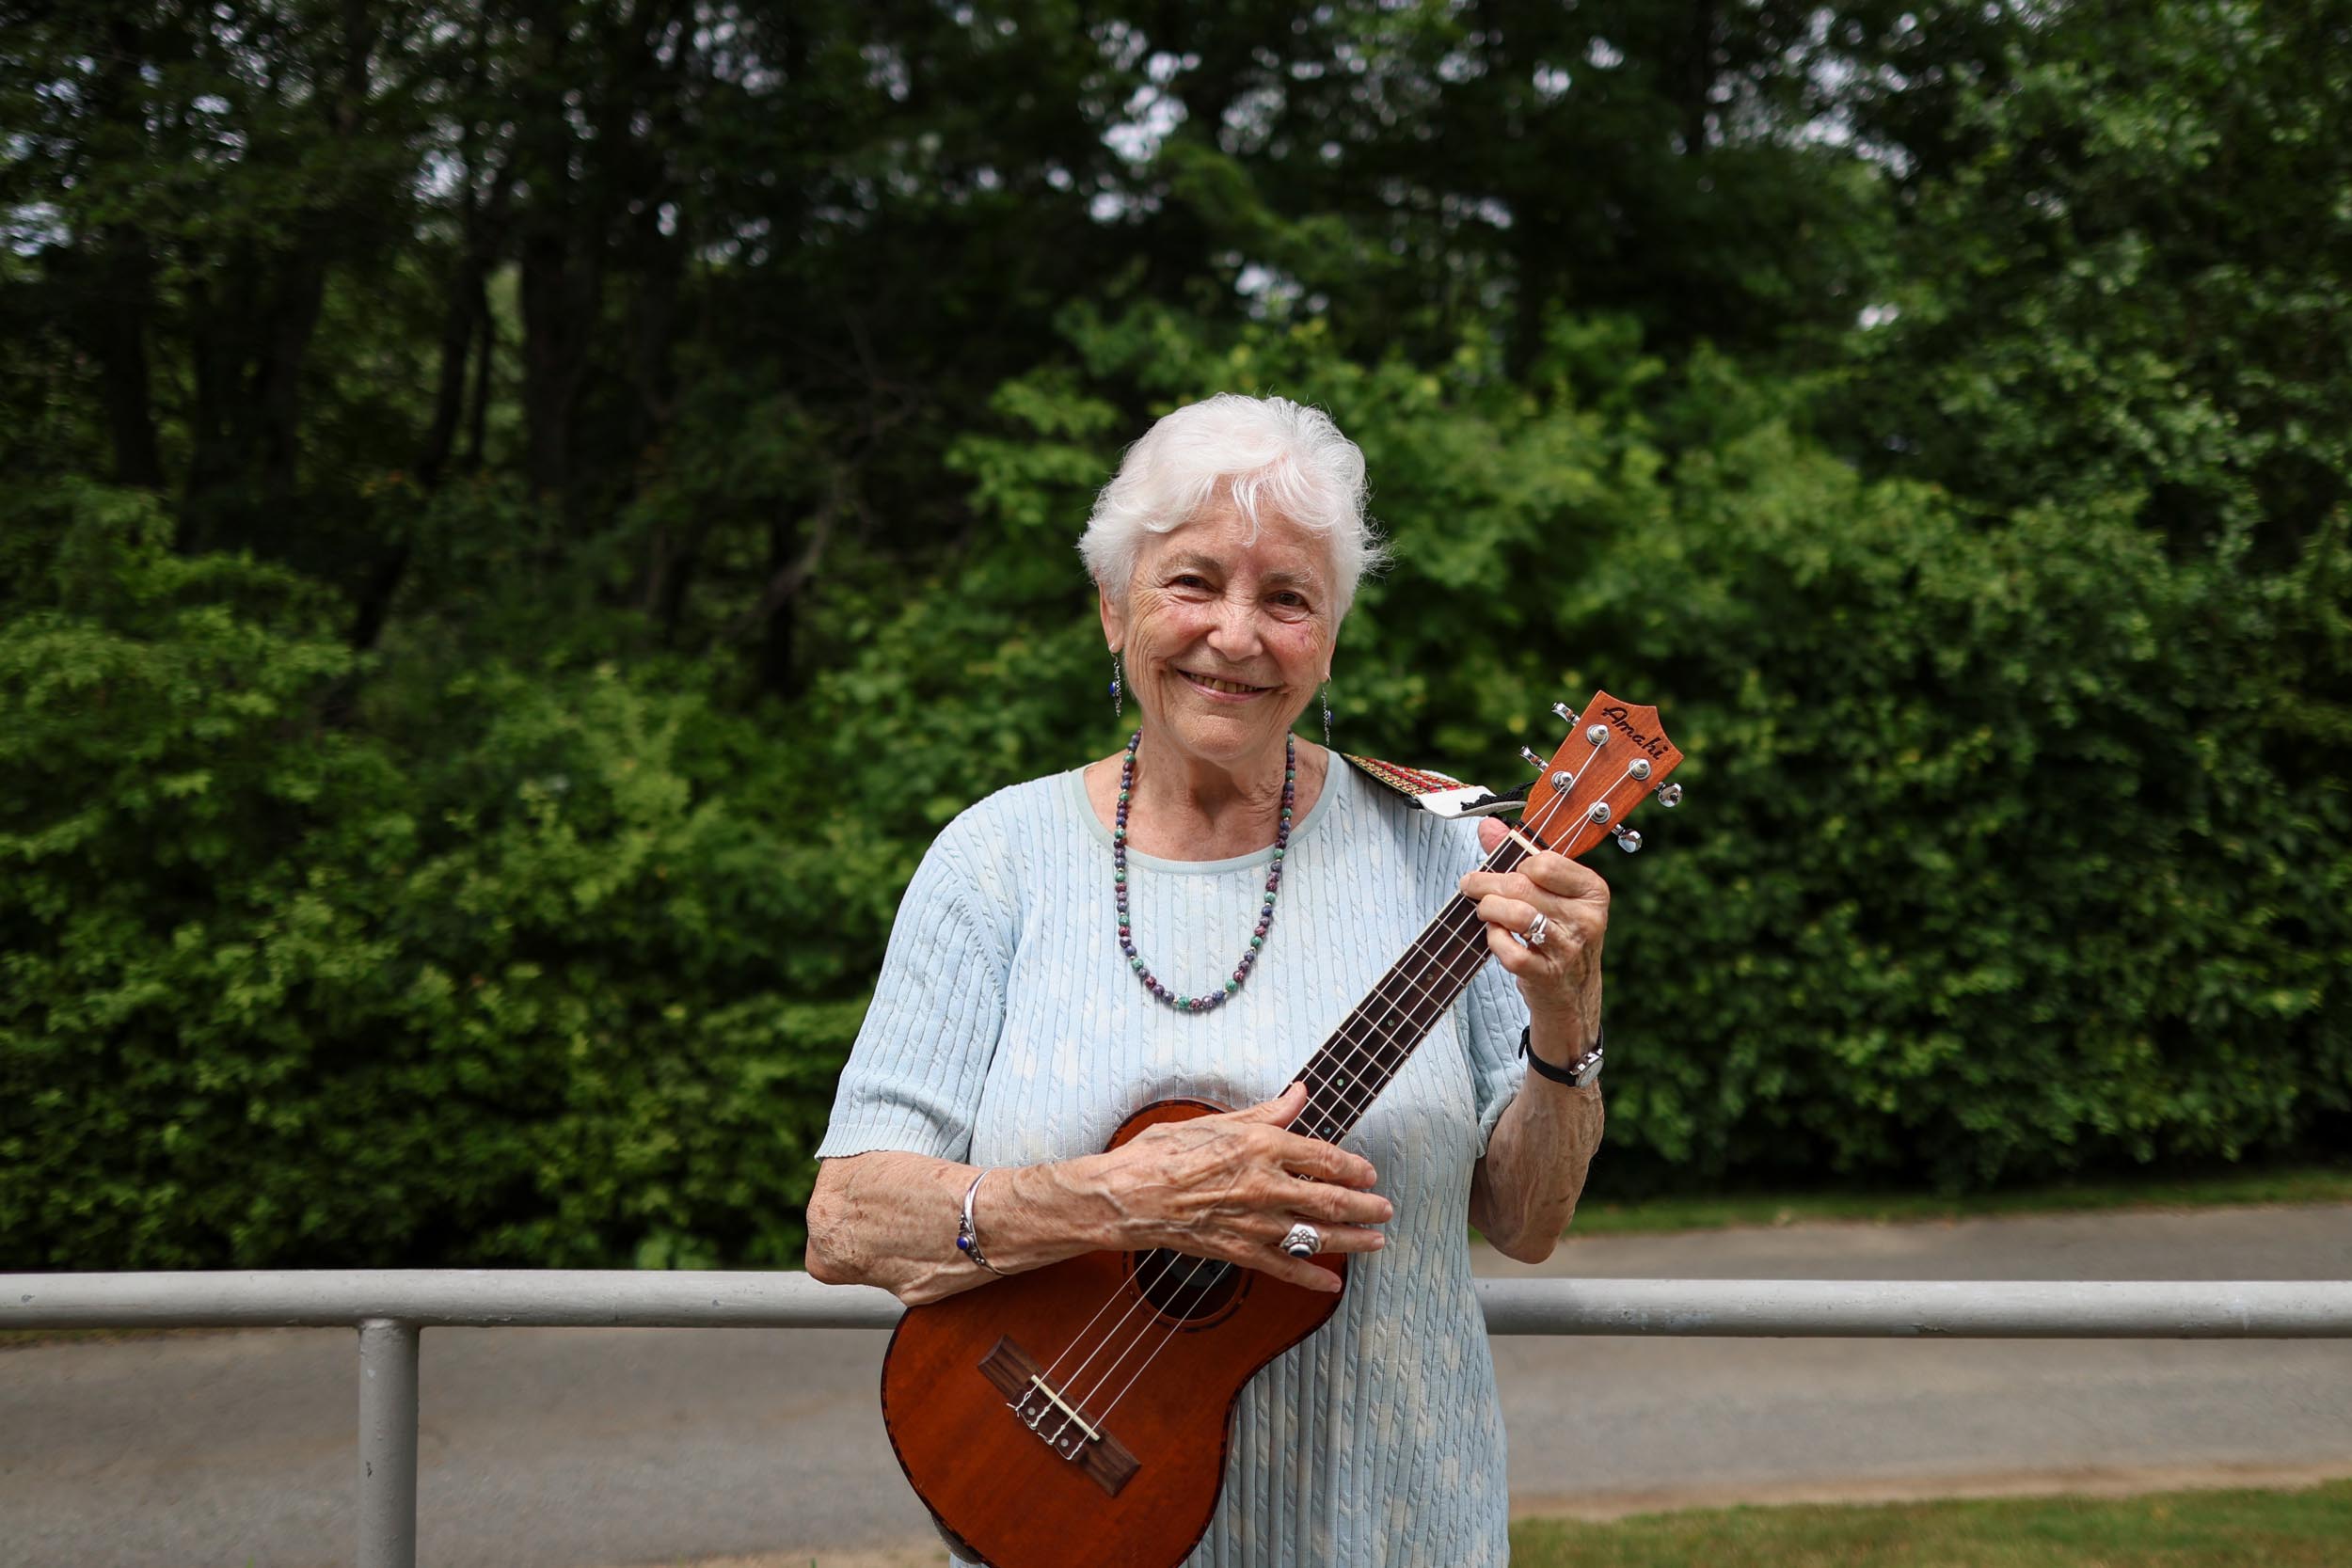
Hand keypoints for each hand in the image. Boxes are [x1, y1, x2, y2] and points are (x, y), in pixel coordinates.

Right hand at [1095, 1082, 1391, 1292]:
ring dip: (1352, 1240)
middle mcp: (1264, 1185)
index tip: (1368, 1173)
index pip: (1323, 1157)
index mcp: (1260, 1147)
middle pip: (1330, 1199)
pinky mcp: (1238, 1250)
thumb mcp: (1217, 1121)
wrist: (1126, 1196)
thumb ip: (1266, 1112)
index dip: (1353, 1167)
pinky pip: (1284, 1268)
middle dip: (1366, 1207)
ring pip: (1316, 1236)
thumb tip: (1298, 1094)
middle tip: (1385, 1209)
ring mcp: (1253, 1222)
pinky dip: (1311, 1278)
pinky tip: (1332, 1284)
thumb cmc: (1163, 1154)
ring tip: (1375, 1241)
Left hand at [1463, 818, 1608, 1059]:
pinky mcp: (1548, 975)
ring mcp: (1569, 949)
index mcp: (1593, 890)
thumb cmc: (1557, 935)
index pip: (1544, 862)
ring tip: (1483, 911)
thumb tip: (1488, 825)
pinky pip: (1510, 950)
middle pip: (1522, 886)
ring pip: (1515, 914)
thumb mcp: (1551, 895)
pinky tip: (1495, 937)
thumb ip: (1519, 857)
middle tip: (1471, 886)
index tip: (1506, 872)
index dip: (1515, 864)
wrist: (1571, 997)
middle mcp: (1587, 919)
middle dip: (1486, 884)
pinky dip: (1494, 940)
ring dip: (1488, 910)